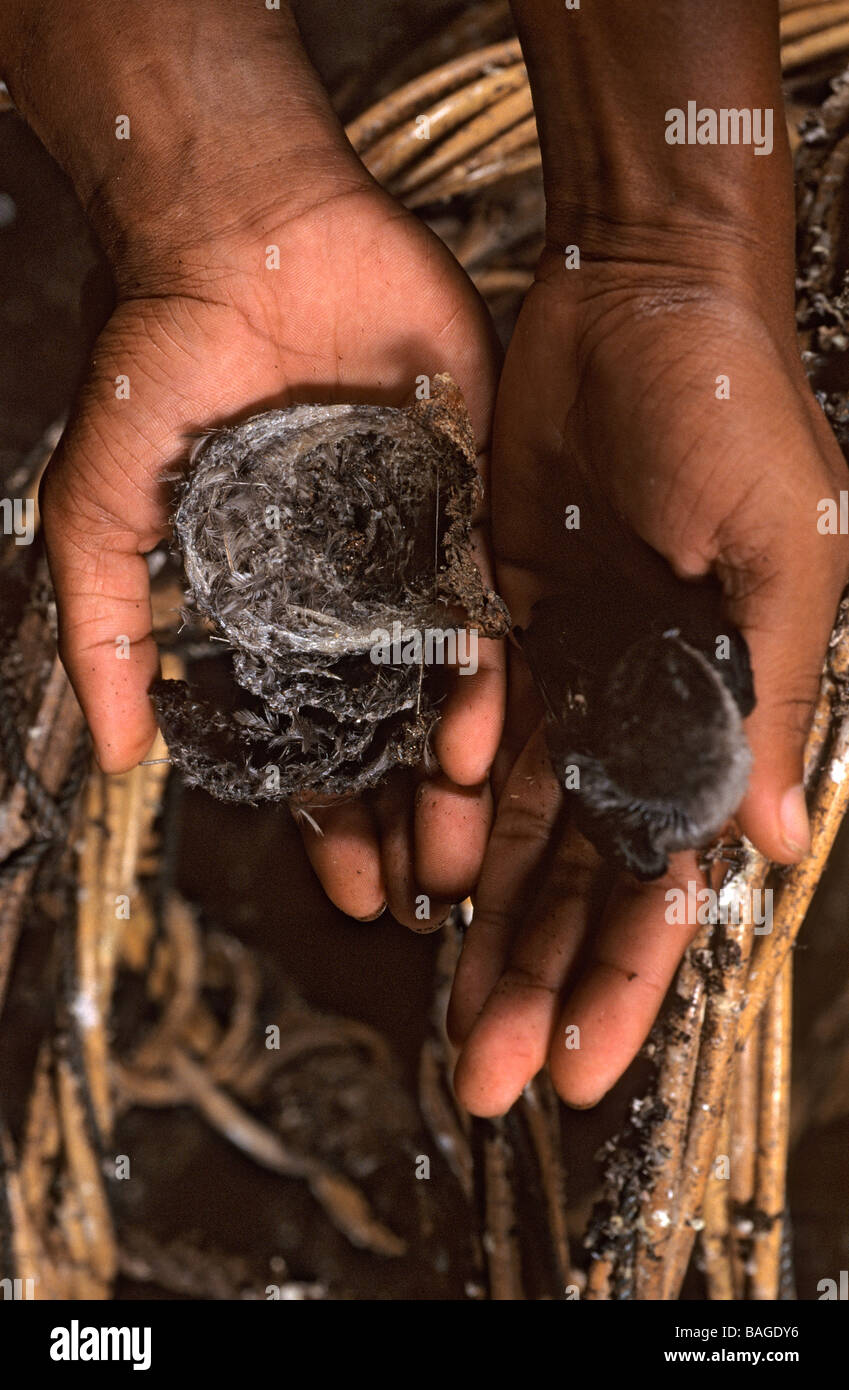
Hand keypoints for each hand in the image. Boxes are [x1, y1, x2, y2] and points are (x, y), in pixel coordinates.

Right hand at [40, 170, 503, 926]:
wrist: (242, 238)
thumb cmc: (160, 366)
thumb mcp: (101, 509)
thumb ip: (99, 628)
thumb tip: (117, 755)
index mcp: (276, 609)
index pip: (309, 739)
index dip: (324, 817)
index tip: (348, 888)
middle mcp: (351, 593)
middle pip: (389, 732)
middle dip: (402, 817)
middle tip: (423, 893)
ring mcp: (413, 550)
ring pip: (443, 687)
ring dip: (449, 774)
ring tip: (464, 853)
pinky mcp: (466, 497)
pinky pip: (484, 601)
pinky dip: (484, 675)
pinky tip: (484, 744)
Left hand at [448, 235, 848, 1115]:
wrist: (641, 297)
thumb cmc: (738, 414)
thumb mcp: (780, 553)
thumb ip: (768, 698)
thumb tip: (766, 845)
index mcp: (721, 709)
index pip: (669, 876)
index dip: (628, 979)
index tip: (580, 1074)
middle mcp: (646, 707)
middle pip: (584, 878)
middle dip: (540, 979)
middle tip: (484, 1079)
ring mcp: (572, 670)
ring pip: (521, 828)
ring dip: (486, 918)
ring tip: (443, 1006)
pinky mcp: (502, 623)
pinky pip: (470, 735)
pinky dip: (444, 804)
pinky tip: (413, 869)